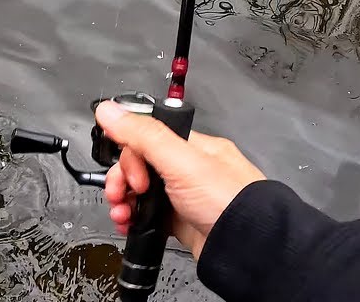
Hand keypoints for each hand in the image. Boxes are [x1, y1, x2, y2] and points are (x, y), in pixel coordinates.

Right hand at [95, 100, 266, 260]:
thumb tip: (110, 110)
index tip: (129, 174)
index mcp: (194, 147)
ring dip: (124, 201)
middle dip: (123, 180)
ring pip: (143, 192)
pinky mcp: (182, 222)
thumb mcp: (181, 162)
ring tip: (121, 213)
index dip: (130, 155)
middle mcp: (190, 170)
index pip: (147, 139)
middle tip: (122, 194)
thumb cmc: (231, 203)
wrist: (248, 249)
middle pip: (141, 166)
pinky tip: (130, 224)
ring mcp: (185, 197)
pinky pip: (149, 216)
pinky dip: (135, 219)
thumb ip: (143, 135)